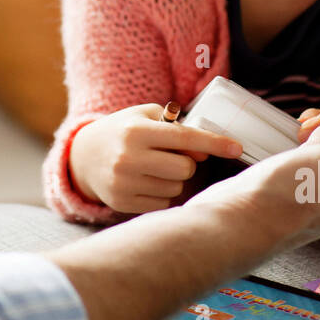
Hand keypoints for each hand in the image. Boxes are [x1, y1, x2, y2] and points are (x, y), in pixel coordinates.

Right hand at [68, 103, 244, 213]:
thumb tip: (204, 152)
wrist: (82, 157)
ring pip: (176, 187)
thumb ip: (177, 128)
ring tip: (151, 168)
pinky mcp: (122, 203)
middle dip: (185, 163)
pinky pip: (163, 202)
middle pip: (185, 168)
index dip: (214, 143)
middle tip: (169, 155)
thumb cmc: (123, 132)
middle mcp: (128, 158)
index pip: (184, 138)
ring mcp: (124, 183)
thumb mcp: (144, 116)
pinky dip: (161, 192)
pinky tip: (143, 181)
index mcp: (136, 131)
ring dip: (172, 178)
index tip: (237, 147)